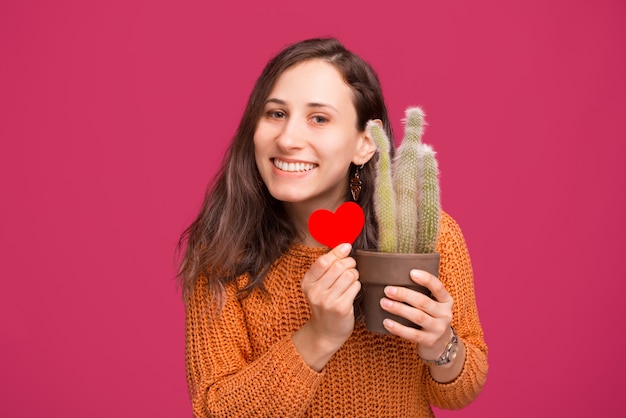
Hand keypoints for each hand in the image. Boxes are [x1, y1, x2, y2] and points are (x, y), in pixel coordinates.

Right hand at [293, 243, 360, 370]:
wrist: (326, 331)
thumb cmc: (325, 303)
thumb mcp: (318, 285)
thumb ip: (327, 267)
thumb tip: (345, 246)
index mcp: (307, 282)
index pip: (322, 261)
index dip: (337, 251)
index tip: (347, 247)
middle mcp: (314, 292)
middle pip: (338, 266)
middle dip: (349, 263)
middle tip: (351, 267)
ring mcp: (327, 301)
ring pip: (349, 275)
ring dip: (354, 274)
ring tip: (351, 279)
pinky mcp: (340, 308)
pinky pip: (355, 287)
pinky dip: (357, 285)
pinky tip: (352, 290)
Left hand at [380, 269, 453, 360]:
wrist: (441, 345)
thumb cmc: (431, 318)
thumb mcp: (434, 305)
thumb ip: (423, 293)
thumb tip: (396, 277)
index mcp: (446, 301)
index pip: (438, 287)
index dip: (426, 279)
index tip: (411, 272)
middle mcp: (445, 314)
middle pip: (423, 302)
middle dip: (404, 294)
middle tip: (388, 290)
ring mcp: (438, 329)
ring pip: (417, 317)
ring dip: (399, 309)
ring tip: (384, 303)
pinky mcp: (429, 341)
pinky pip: (412, 334)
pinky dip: (398, 328)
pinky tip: (386, 322)